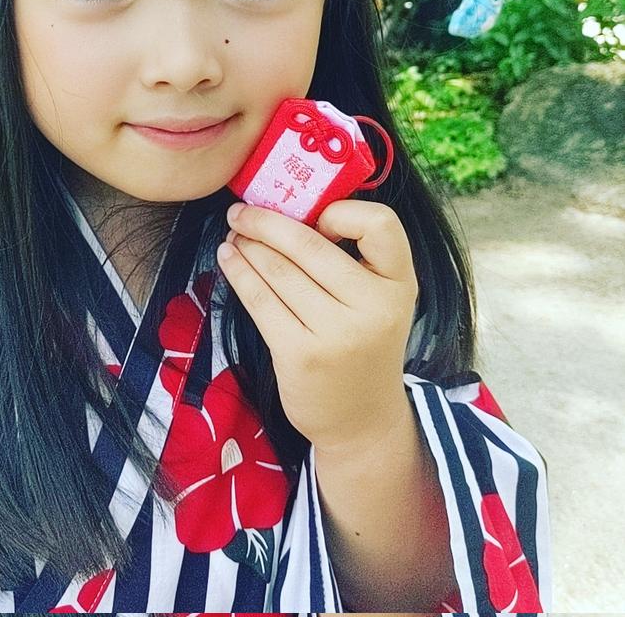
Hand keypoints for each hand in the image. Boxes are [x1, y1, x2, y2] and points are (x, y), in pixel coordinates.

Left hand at [217, 199, 417, 451]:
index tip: (315, 218)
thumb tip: (287, 208)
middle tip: (240, 212)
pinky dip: (239, 273)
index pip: (380, 224)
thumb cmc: (363, 342)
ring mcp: (337, 333)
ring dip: (247, 245)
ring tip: (232, 234)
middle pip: (309, 245)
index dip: (343, 212)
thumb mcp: (378, 298)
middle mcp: (374, 306)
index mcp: (399, 282)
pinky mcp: (300, 354)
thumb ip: (353, 258)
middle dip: (265, 223)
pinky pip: (260, 300)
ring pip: (279, 271)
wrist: (361, 419)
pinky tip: (228, 259)